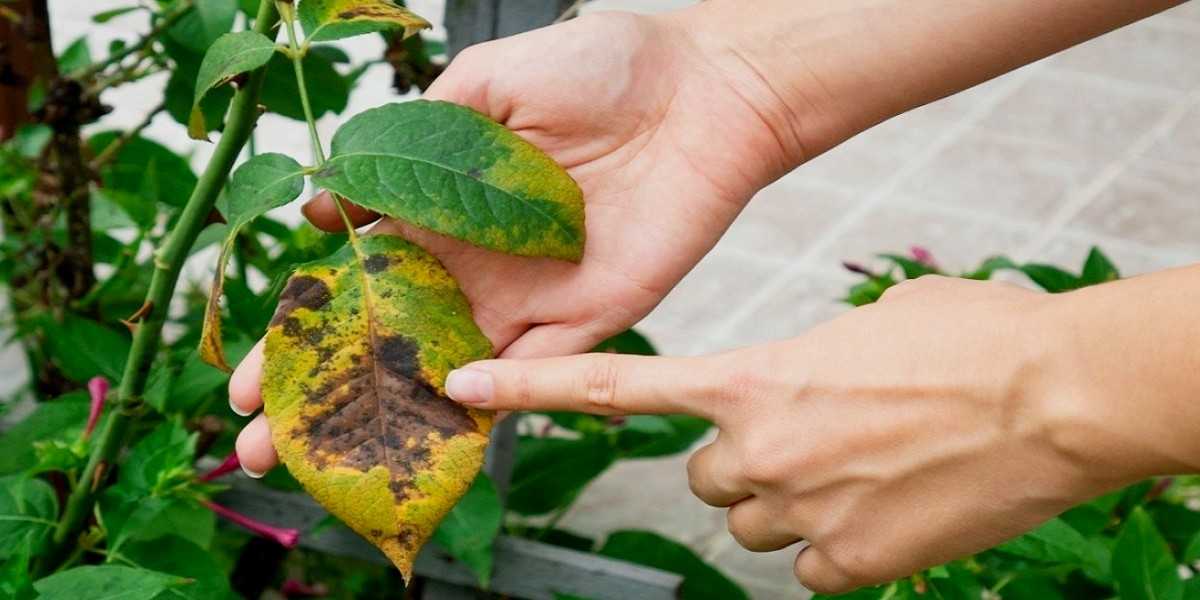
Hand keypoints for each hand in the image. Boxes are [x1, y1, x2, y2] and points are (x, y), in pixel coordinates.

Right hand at [229, 10, 805, 472]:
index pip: (359, 281)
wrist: (705, 89)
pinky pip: (535, 371)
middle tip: (260, 439)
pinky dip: (487, 397)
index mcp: (442, 208)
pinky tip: (431, 420)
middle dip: (326, 390)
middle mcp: (478, 261)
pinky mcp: (592, 318)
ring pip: (450, 369)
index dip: (305, 325)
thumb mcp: (487, 81)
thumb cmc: (600, 66)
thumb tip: (329, 195)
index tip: (248, 370)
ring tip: (319, 456)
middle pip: (389, 340)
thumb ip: (412, 139)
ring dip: (391, 415)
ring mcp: (532, 296)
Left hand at [439, 276, 1128, 593]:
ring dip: (793, 502)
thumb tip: (800, 388)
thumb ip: (803, 359)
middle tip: (810, 437)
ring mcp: (803, 513)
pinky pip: (813, 566)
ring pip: (755, 522)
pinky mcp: (851, 564)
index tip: (464, 386)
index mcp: (752, 379)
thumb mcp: (867, 321)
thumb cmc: (970, 340)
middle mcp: (759, 450)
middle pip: (704, 477)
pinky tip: (888, 509)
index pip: (614, 388)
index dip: (528, 389)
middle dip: (742, 462)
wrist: (1056, 395)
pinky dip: (840, 546)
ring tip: (865, 467)